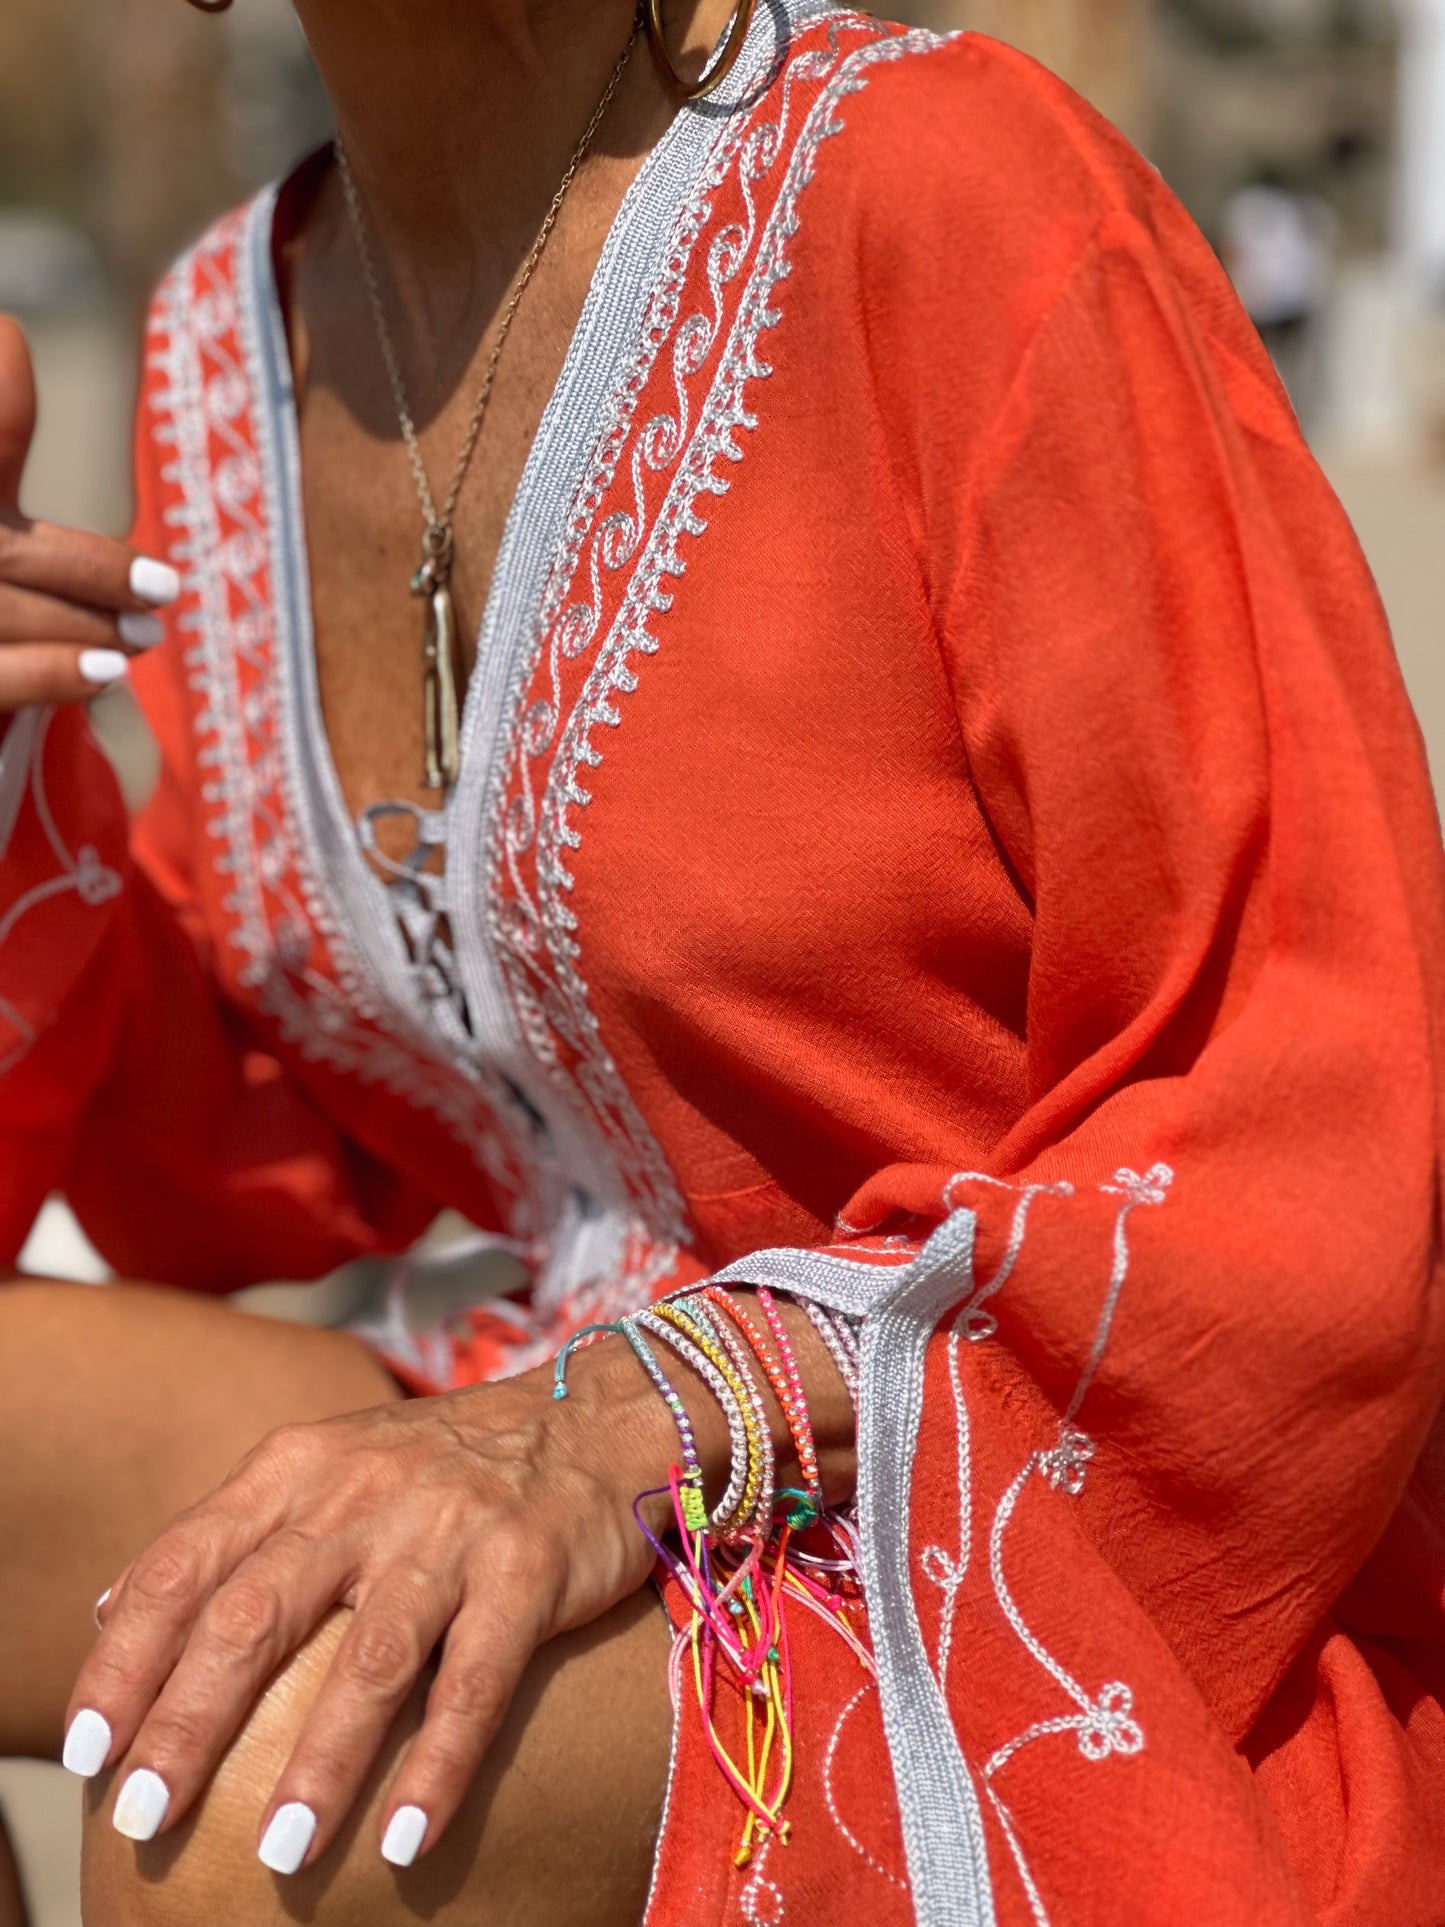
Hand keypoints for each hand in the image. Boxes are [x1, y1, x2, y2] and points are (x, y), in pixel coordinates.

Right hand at [0, 315, 179, 710]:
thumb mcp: (12, 551)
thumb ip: (11, 495)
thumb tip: (26, 370)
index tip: (13, 339)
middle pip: (7, 549)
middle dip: (95, 571)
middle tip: (164, 589)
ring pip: (7, 608)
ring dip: (88, 626)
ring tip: (143, 639)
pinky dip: (50, 674)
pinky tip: (106, 679)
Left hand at [64, 1345, 682, 1872]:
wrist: (588, 1418)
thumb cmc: (438, 1464)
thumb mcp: (321, 1465)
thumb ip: (224, 1532)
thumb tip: (105, 1612)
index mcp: (299, 1468)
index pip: (186, 1562)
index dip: (128, 1658)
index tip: (87, 1748)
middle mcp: (364, 1493)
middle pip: (258, 1613)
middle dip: (193, 1721)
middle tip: (145, 1815)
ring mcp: (450, 1531)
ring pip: (371, 1657)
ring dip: (320, 1762)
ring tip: (279, 1857)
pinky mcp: (528, 1568)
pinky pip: (478, 1679)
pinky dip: (441, 1762)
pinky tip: (407, 1838)